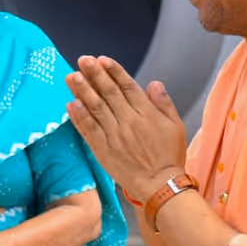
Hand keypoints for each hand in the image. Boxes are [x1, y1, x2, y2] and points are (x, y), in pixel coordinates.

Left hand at [65, 56, 188, 200]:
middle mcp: (128, 121)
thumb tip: (154, 83)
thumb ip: (164, 103)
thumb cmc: (169, 156)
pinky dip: (79, 116)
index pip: (127, 86)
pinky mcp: (103, 150)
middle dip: (95, 74)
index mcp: (146, 113)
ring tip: (71, 76)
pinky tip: (71, 103)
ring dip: (82, 90)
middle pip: (108, 93)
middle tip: (83, 60)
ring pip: (96, 108)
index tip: (102, 59)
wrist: (160, 186)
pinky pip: (88, 130)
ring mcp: (114, 136)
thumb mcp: (175, 126)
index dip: (113, 72)